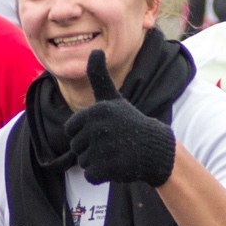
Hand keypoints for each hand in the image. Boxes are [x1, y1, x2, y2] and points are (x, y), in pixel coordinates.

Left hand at [65, 50, 176, 185]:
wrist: (155, 148)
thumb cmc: (129, 121)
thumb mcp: (112, 98)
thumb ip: (99, 76)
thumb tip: (95, 49)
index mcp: (96, 111)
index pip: (71, 130)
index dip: (85, 133)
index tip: (103, 130)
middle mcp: (99, 128)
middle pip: (76, 147)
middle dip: (91, 150)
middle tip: (113, 143)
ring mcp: (105, 148)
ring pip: (84, 162)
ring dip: (98, 162)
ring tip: (116, 153)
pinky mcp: (110, 167)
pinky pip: (91, 175)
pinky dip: (102, 175)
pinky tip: (117, 165)